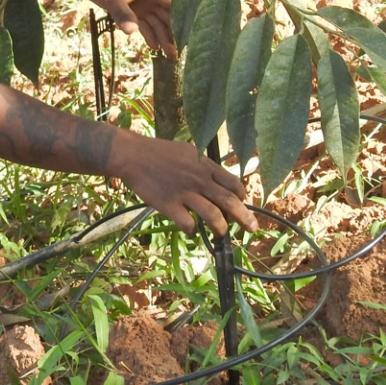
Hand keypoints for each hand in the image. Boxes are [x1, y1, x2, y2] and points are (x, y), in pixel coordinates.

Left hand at [81, 0, 176, 58]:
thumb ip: (121, 12)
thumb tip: (132, 31)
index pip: (173, 2)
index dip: (183, 17)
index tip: (191, 34)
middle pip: (167, 15)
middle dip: (174, 32)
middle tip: (180, 52)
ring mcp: (142, 3)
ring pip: (156, 22)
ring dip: (163, 37)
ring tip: (170, 55)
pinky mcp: (132, 10)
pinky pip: (144, 24)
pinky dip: (149, 34)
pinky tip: (154, 48)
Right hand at [111, 131, 256, 236]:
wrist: (134, 156)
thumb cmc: (160, 152)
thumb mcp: (188, 152)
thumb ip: (204, 166)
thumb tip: (218, 181)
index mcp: (205, 165)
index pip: (234, 184)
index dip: (242, 197)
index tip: (242, 204)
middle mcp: (200, 180)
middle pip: (230, 202)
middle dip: (245, 218)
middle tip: (252, 229)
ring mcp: (185, 193)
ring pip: (213, 216)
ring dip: (221, 228)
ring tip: (220, 232)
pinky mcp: (170, 205)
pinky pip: (188, 224)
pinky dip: (192, 230)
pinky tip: (190, 229)